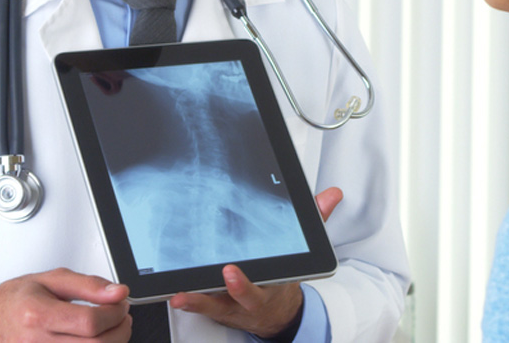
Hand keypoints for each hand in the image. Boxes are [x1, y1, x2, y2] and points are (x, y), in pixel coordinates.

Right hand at [0, 268, 131, 341]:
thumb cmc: (16, 299)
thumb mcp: (51, 280)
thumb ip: (88, 285)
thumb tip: (118, 293)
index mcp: (37, 315)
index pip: (89, 322)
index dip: (114, 313)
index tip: (121, 304)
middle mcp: (35, 342)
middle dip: (120, 330)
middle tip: (121, 316)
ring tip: (110, 327)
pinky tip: (95, 340)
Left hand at [168, 187, 342, 336]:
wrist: (276, 314)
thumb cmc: (282, 280)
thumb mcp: (303, 253)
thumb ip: (317, 221)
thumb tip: (332, 194)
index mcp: (273, 284)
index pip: (265, 282)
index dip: (244, 283)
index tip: (232, 271)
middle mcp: (250, 298)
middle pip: (240, 296)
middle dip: (231, 289)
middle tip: (222, 274)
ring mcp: (232, 305)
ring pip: (215, 304)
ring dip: (198, 300)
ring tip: (181, 294)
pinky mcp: (216, 306)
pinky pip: (202, 306)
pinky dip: (189, 301)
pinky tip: (175, 294)